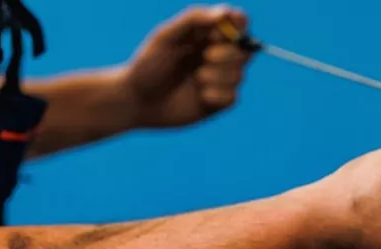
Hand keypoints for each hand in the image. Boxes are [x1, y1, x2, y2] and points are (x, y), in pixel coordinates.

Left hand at [121, 5, 251, 127]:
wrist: (136, 101)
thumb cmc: (148, 65)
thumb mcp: (166, 37)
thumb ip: (193, 20)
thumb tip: (224, 13)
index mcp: (207, 34)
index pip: (238, 22)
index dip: (238, 25)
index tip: (219, 33)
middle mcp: (217, 55)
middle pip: (245, 50)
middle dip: (228, 53)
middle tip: (206, 56)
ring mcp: (218, 79)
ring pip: (239, 74)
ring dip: (220, 75)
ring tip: (197, 78)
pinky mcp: (217, 102)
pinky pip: (232, 97)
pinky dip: (217, 95)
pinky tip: (200, 97)